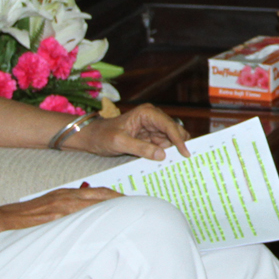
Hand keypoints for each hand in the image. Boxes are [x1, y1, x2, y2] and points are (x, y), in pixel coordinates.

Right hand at [0, 185, 122, 231]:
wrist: (0, 220)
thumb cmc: (24, 219)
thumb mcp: (49, 210)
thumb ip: (67, 212)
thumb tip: (85, 219)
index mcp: (66, 195)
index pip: (98, 192)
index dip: (116, 196)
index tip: (130, 203)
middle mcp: (66, 197)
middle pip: (101, 196)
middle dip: (121, 201)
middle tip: (139, 208)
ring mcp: (60, 206)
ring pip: (94, 204)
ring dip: (113, 208)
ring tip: (130, 215)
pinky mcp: (54, 216)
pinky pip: (79, 216)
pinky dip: (95, 217)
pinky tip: (106, 223)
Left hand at [72, 104, 190, 159]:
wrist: (92, 138)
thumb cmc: (103, 136)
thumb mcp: (120, 142)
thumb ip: (141, 148)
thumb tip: (162, 155)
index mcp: (147, 113)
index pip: (169, 126)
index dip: (179, 140)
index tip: (186, 153)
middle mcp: (153, 118)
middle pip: (174, 131)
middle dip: (180, 145)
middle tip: (186, 160)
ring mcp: (152, 129)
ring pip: (171, 140)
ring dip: (174, 151)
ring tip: (179, 164)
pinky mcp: (150, 138)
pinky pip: (162, 146)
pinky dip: (166, 154)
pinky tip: (169, 164)